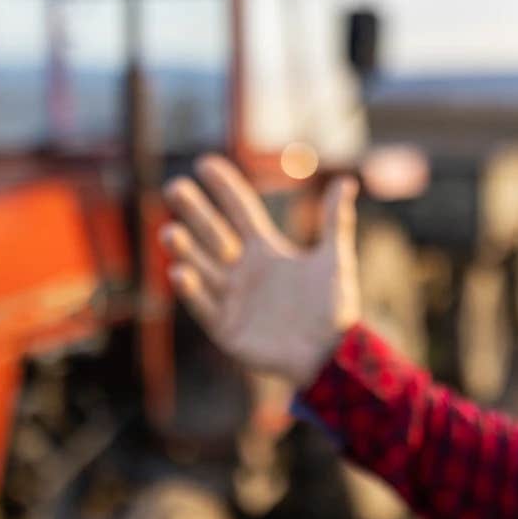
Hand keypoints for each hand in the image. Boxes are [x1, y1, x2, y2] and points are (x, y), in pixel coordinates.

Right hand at [159, 155, 361, 385]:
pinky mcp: (226, 328)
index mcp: (267, 250)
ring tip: (170, 232)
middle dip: (194, 212)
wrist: (333, 355)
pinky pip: (204, 306)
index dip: (225, 188)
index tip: (205, 162)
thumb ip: (335, 221)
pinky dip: (192, 291)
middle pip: (213, 234)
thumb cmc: (335, 308)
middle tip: (175, 187)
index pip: (240, 211)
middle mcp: (244, 270)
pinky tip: (180, 271)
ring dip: (185, 250)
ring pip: (201, 268)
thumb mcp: (335, 260)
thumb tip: (347, 180)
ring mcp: (233, 298)